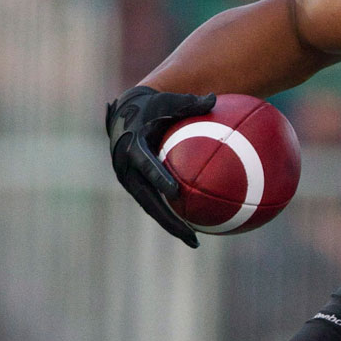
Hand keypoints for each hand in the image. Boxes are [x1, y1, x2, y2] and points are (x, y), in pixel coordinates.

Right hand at [106, 86, 215, 247]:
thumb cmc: (154, 105)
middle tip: (190, 234)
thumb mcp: (169, 101)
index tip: (174, 192)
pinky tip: (196, 226)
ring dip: (171, 225)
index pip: (146, 165)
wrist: (127, 113)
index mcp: (132, 147)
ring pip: (152, 208)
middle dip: (167, 219)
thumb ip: (189, 103)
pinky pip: (156, 204)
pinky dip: (173, 215)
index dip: (158, 178)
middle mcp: (127, 169)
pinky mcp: (137, 187)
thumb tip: (213, 99)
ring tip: (194, 241)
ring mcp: (130, 181)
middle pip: (148, 200)